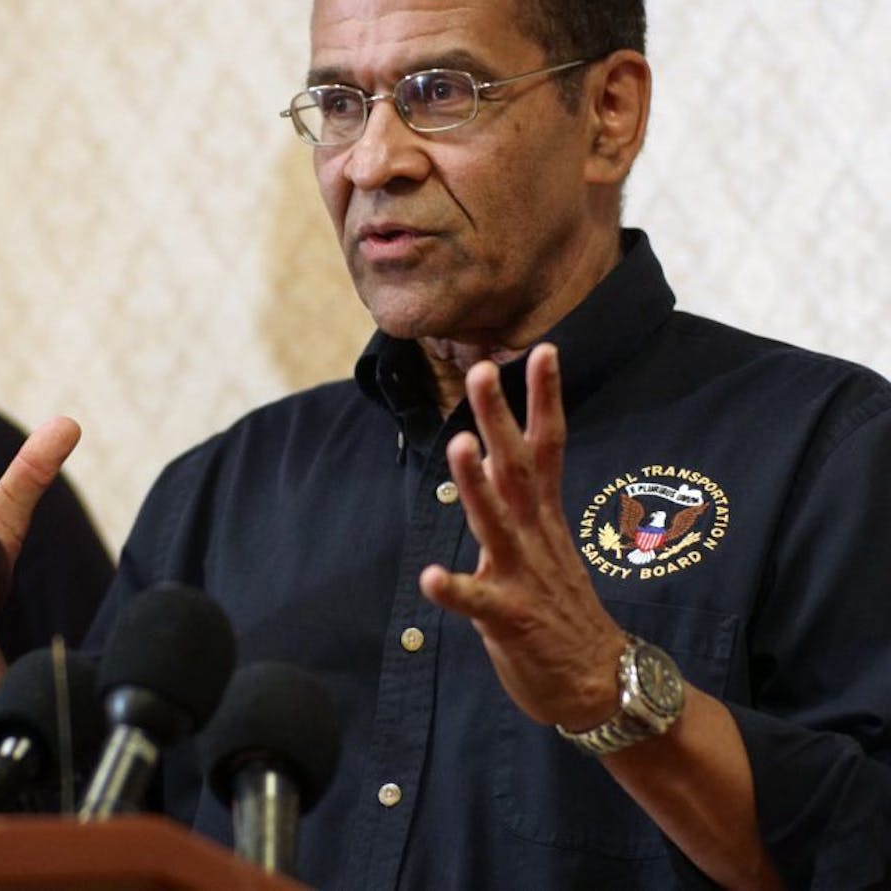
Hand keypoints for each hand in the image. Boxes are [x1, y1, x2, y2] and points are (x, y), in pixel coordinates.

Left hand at [418, 343, 625, 729]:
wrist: (602, 685)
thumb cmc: (563, 611)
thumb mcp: (543, 544)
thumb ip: (518, 501)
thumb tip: (490, 453)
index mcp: (544, 518)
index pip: (547, 447)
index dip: (543, 398)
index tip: (542, 349)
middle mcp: (535, 537)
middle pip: (519, 467)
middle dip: (500, 417)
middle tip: (482, 368)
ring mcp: (524, 576)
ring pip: (496, 521)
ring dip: (476, 483)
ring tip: (459, 443)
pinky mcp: (511, 619)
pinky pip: (478, 602)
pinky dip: (455, 588)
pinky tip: (431, 576)